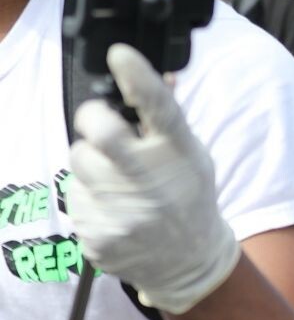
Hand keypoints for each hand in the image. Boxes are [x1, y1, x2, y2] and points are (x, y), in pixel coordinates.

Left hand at [67, 44, 239, 313]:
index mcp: (179, 155)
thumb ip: (168, 120)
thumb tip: (160, 73)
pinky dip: (89, 199)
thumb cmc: (189, 200)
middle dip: (93, 122)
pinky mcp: (98, 236)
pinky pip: (75, 198)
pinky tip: (114, 211)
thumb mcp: (192, 156)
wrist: (189, 264)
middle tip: (103, 131)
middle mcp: (152, 183)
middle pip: (99, 132)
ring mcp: (123, 214)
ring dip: (91, 166)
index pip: (160, 109)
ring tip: (118, 183)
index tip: (120, 55)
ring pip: (78, 163)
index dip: (139, 78)